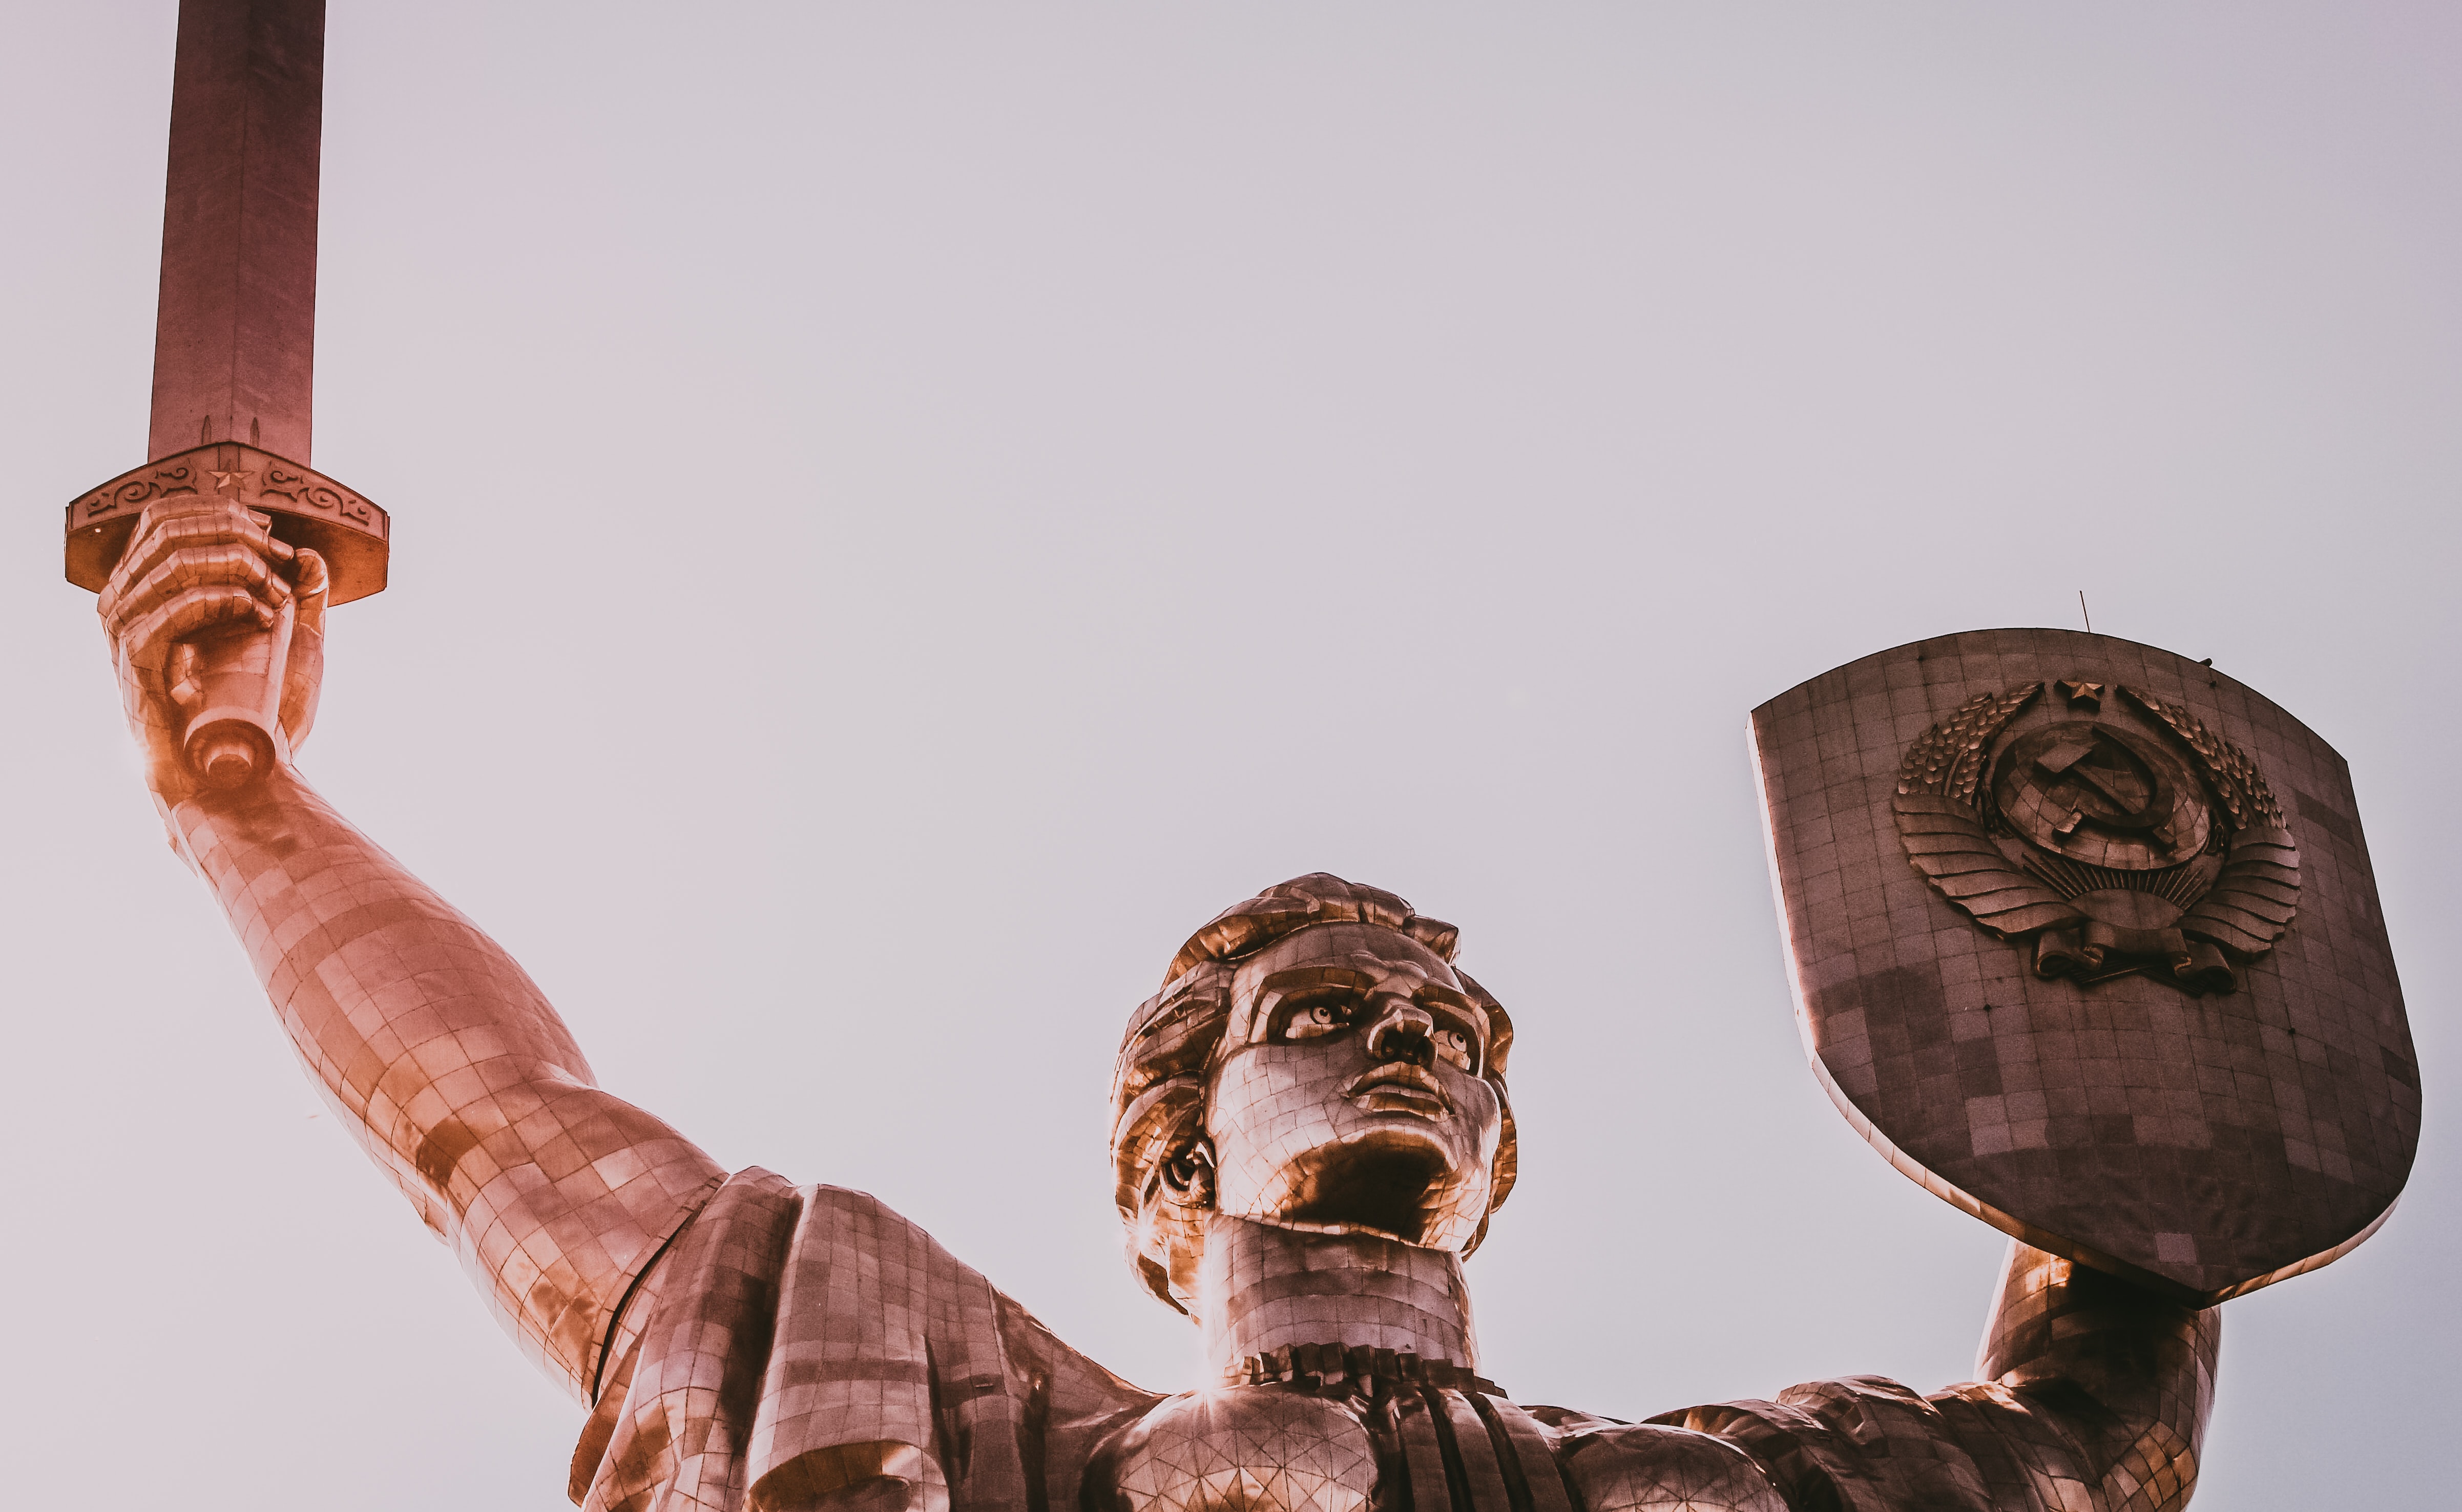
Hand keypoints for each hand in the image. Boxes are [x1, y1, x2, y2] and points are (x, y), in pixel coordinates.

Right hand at [97, 497, 327, 804]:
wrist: (244, 771)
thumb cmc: (262, 713)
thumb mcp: (291, 644)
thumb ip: (301, 598)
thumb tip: (309, 556)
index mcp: (154, 591)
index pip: (166, 519)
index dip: (221, 512)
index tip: (272, 535)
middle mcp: (130, 603)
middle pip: (170, 529)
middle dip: (237, 535)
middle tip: (280, 563)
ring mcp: (128, 631)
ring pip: (174, 561)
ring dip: (238, 567)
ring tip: (275, 598)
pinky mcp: (138, 660)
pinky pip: (172, 607)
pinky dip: (224, 600)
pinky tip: (260, 616)